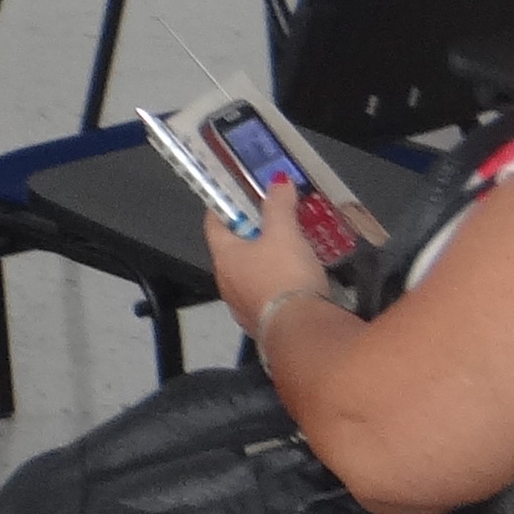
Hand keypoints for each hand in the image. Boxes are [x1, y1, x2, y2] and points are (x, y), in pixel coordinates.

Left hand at [208, 180, 331, 335]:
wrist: (300, 331)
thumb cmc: (285, 276)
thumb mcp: (284, 232)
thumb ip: (279, 205)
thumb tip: (277, 182)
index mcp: (224, 256)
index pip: (213, 223)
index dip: (225, 205)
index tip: (239, 195)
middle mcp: (226, 282)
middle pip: (233, 248)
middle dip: (252, 232)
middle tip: (274, 219)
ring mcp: (241, 305)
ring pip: (249, 272)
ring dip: (266, 259)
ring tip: (290, 248)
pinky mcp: (261, 322)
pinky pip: (265, 293)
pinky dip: (277, 281)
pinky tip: (296, 279)